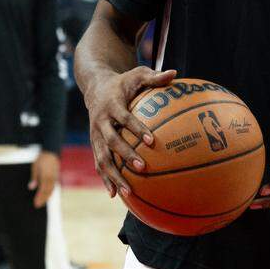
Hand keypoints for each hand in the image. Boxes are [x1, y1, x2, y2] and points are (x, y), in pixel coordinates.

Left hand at [28, 150, 60, 207]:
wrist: (51, 153)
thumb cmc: (41, 160)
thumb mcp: (35, 167)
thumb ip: (34, 178)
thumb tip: (31, 188)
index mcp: (45, 176)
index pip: (42, 190)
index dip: (39, 197)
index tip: (35, 203)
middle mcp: (51, 178)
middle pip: (47, 192)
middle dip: (42, 199)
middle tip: (37, 206)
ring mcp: (55, 178)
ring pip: (51, 190)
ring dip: (46, 197)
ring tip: (41, 203)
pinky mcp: (56, 177)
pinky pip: (53, 187)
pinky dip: (50, 193)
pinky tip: (47, 196)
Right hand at [83, 65, 176, 197]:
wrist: (96, 86)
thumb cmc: (123, 82)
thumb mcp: (137, 74)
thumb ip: (155, 76)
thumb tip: (175, 73)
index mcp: (112, 105)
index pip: (125, 118)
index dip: (137, 128)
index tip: (152, 140)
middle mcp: (100, 122)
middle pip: (111, 141)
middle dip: (126, 155)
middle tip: (143, 167)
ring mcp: (95, 135)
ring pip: (102, 158)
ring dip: (114, 175)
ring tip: (129, 191)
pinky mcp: (94, 144)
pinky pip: (99, 164)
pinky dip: (106, 179)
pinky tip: (114, 195)